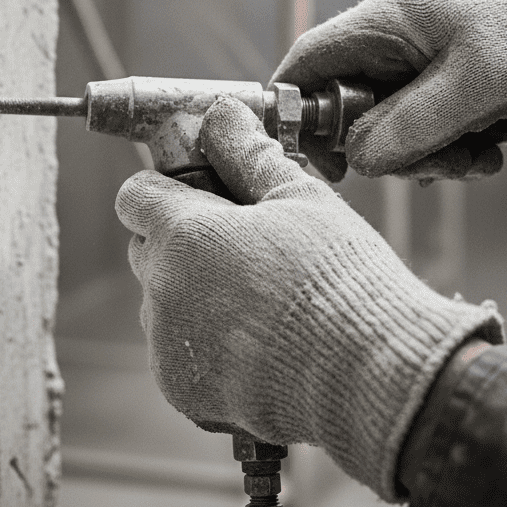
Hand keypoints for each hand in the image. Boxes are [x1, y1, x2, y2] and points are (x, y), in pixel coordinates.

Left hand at [115, 96, 502, 501]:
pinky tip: (259, 343)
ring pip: (161, 303)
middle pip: (146, 248)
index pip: (135, 195)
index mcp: (183, 234)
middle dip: (181, 241)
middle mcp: (160, 290)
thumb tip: (222, 114)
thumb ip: (249, 154)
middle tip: (243, 247)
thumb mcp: (300, 198)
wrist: (370, 375)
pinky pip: (178, 353)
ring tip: (262, 302)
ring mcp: (167, 346)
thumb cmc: (340, 279)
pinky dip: (204, 346)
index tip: (202, 196)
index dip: (166, 189)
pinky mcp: (183, 391)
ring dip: (192, 295)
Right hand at [272, 0, 506, 180]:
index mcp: (385, 20)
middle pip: (350, 106)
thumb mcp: (475, 85)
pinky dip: (448, 148)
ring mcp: (419, 62)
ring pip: (389, 125)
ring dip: (425, 154)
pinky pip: (424, 127)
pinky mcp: (445, 82)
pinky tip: (485, 151)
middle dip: (384, 147)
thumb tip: (358, 160)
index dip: (296, 109)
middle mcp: (394, 40)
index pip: (308, 61)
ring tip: (474, 156)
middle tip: (425, 165)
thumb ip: (411, 124)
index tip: (317, 156)